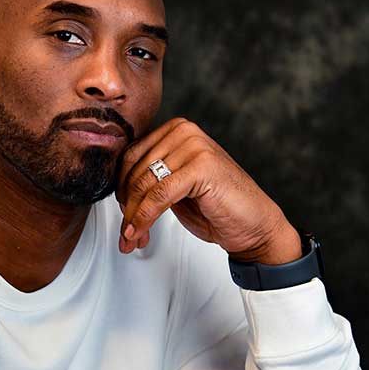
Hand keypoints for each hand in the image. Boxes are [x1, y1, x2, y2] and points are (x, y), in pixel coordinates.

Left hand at [114, 117, 301, 264]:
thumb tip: (114, 191)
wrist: (254, 225)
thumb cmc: (216, 207)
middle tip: (127, 234)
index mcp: (175, 130)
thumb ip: (149, 180)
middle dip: (126, 207)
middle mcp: (184, 131)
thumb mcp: (173, 188)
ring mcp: (194, 145)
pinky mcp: (202, 166)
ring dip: (133, 218)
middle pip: (133, 171)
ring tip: (133, 239)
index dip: (120, 190)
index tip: (122, 216)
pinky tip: (140, 233)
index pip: (129, 157)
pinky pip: (159, 195)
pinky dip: (145, 217)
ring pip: (144, 184)